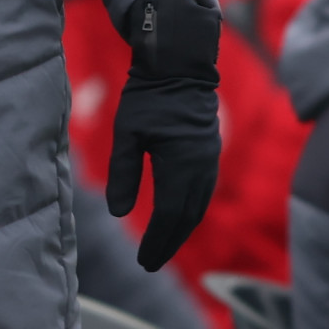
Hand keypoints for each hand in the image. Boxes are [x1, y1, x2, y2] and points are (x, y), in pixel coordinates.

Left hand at [105, 0, 223, 272]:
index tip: (144, 262)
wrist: (180, 64)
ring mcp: (210, 160)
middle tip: (149, 263)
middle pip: (188, 218)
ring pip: (198, 206)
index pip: (171, 216)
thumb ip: (123, 173)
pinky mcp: (210, 153)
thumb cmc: (149, 96)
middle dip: (169, 243)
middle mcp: (202, 167)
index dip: (157, 242)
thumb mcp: (127, 132)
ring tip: (161, 247)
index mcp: (182, 164)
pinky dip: (189, 211)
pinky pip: (202, 192)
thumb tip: (118, 213)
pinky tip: (177, 218)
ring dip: (181, 230)